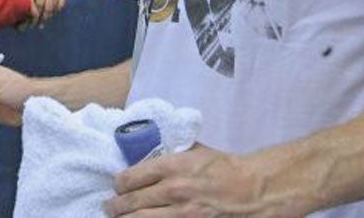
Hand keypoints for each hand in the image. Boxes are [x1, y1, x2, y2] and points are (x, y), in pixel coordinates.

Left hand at [31, 0, 66, 23]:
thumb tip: (23, 10)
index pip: (39, 4)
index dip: (36, 13)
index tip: (32, 20)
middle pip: (47, 8)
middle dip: (43, 18)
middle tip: (39, 26)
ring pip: (54, 8)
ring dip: (49, 16)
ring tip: (44, 23)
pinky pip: (61, 5)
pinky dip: (57, 11)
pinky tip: (52, 15)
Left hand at [104, 144, 294, 217]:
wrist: (254, 188)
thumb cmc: (224, 167)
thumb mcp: (192, 152)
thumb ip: (169, 155)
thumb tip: (148, 155)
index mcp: (171, 166)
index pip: (131, 177)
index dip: (119, 183)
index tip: (116, 185)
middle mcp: (173, 189)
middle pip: (132, 201)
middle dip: (116, 205)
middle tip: (109, 206)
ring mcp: (182, 213)